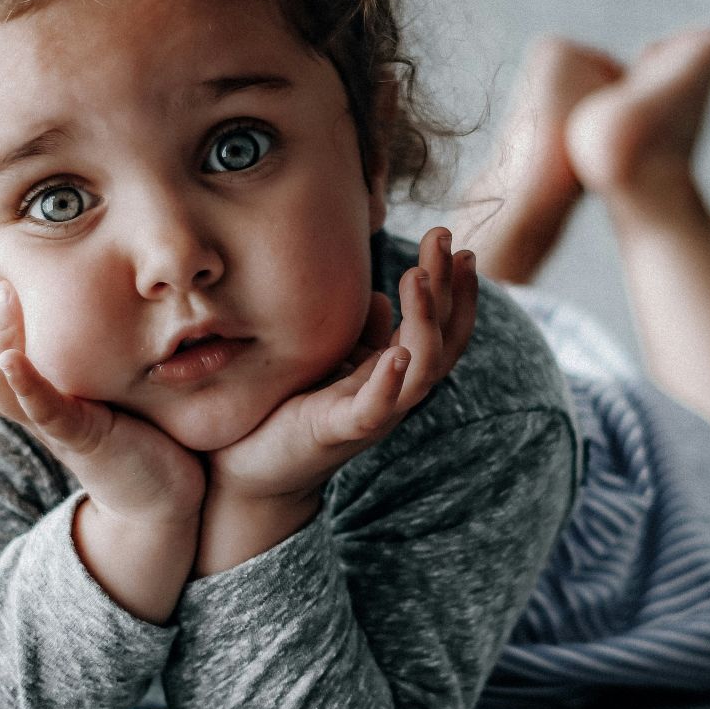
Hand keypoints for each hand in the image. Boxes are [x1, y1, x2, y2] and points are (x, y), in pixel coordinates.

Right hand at [0, 277, 206, 523]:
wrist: (162, 499)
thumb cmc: (138, 439)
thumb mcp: (101, 394)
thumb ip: (85, 366)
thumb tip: (84, 314)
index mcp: (36, 404)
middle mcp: (36, 416)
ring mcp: (55, 428)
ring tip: (7, 300)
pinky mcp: (83, 438)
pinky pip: (43, 411)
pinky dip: (24, 384)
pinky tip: (12, 358)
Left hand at [203, 227, 478, 502]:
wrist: (248, 470)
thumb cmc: (289, 412)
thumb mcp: (331, 362)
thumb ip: (361, 337)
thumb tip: (380, 300)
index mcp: (394, 374)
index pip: (443, 329)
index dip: (457, 289)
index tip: (461, 244)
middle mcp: (394, 394)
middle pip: (441, 341)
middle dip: (448, 288)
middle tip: (444, 237)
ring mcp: (371, 415)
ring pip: (420, 371)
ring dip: (424, 322)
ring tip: (416, 276)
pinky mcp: (337, 432)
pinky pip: (374, 410)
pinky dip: (389, 382)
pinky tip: (396, 352)